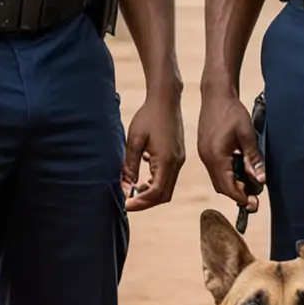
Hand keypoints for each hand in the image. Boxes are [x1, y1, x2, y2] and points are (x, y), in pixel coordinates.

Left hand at [123, 83, 184, 210]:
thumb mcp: (134, 141)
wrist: (165, 100)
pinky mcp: (178, 156)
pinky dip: (156, 184)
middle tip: (128, 202)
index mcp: (166, 160)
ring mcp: (179, 160)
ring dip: (151, 194)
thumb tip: (124, 188)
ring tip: (133, 191)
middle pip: (164, 195)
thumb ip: (129, 167)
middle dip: (146, 202)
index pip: (155, 192)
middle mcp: (176, 163)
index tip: (125, 204)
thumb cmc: (148, 117)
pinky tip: (143, 178)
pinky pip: (169, 178)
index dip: (140, 202)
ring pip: (167, 188)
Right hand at [198, 88, 263, 212]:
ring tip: (250, 184)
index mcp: (216, 156)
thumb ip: (253, 158)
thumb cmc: (232, 112)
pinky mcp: (206, 150)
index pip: (228, 187)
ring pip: (218, 179)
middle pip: (222, 186)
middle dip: (238, 194)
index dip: (241, 197)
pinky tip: (241, 169)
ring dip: (234, 185)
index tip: (253, 204)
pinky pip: (217, 170)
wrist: (216, 95)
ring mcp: (204, 155)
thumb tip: (261, 179)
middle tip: (254, 197)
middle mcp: (207, 158)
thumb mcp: (247, 135)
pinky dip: (229, 175)